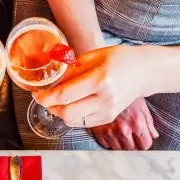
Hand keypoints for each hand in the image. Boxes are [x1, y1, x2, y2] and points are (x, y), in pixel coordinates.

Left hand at [32, 45, 147, 127]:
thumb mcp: (94, 56)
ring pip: (72, 121)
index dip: (46, 97)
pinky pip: (82, 123)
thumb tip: (52, 83)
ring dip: (60, 113)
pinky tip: (72, 105)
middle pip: (66, 113)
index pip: (65, 95)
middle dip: (51, 107)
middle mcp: (104, 99)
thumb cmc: (119, 60)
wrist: (143, 73)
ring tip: (58, 101)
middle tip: (45, 98)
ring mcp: (107, 112)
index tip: (37, 94)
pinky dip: (72, 116)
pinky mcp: (107, 119)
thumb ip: (71, 70)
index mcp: (100, 80)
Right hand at [90, 97, 157, 149]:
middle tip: (132, 136)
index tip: (142, 140)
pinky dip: (109, 141)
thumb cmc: (126, 93)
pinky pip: (106, 145)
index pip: (145, 145)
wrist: (106, 86)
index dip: (145, 143)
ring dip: (121, 144)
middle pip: (131, 149)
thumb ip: (149, 122)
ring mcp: (110, 132)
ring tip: (121, 134)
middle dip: (133, 145)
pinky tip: (111, 132)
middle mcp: (124, 130)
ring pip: (118, 149)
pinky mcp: (98, 132)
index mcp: (137, 123)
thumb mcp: (141, 105)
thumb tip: (154, 135)